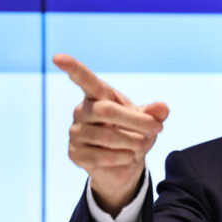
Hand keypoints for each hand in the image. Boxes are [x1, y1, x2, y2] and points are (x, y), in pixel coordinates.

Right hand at [53, 54, 168, 215]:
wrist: (126, 164)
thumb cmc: (135, 134)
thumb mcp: (149, 122)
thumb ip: (154, 113)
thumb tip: (163, 108)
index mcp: (98, 96)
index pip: (85, 80)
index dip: (73, 68)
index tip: (58, 57)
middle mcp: (83, 111)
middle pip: (106, 110)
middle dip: (137, 121)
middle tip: (158, 129)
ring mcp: (76, 133)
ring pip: (107, 136)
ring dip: (133, 143)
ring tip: (141, 146)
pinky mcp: (75, 154)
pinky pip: (102, 157)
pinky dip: (123, 158)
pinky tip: (128, 156)